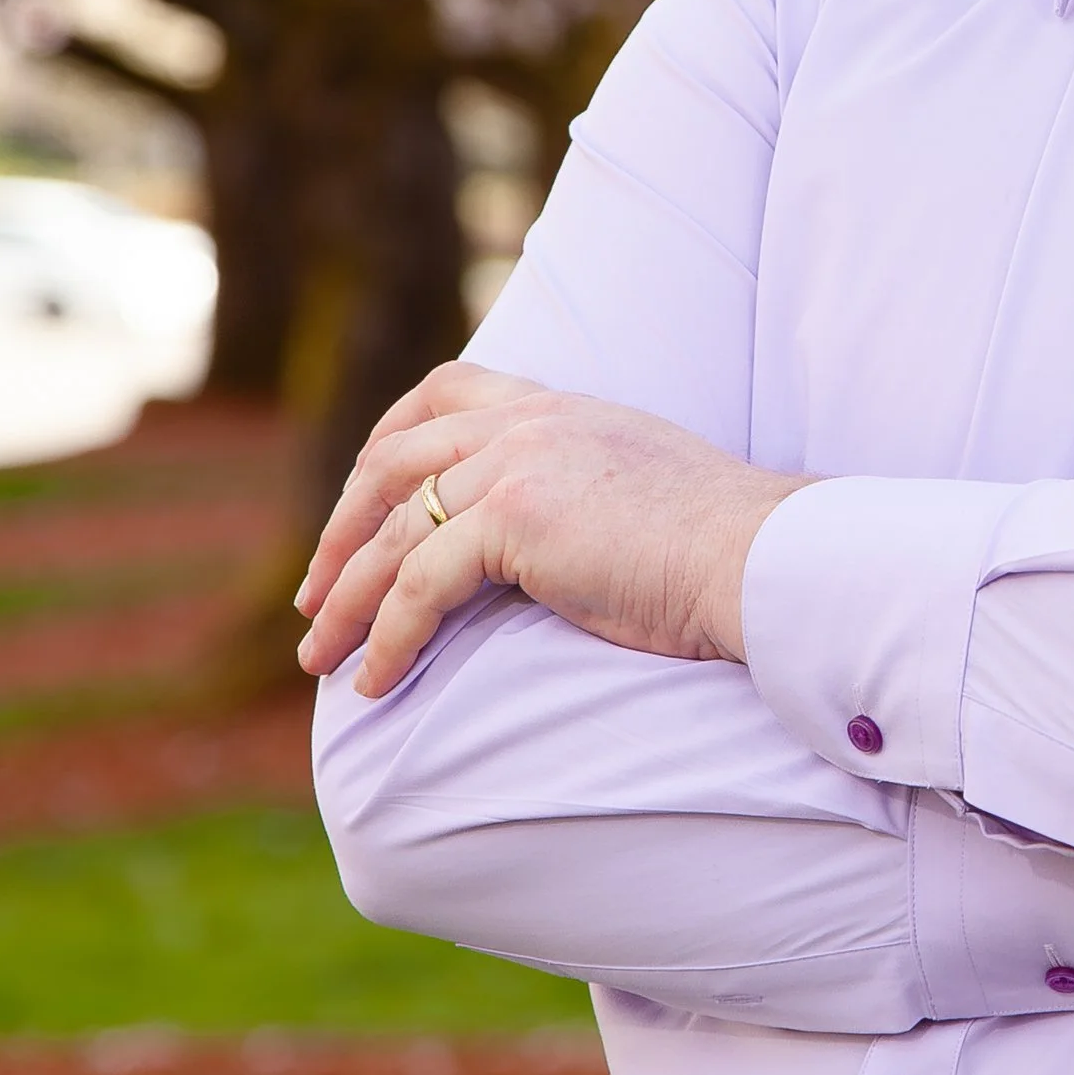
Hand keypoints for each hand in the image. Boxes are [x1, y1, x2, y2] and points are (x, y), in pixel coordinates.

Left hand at [294, 362, 803, 699]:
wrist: (760, 556)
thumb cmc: (720, 548)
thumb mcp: (636, 490)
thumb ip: (581, 490)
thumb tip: (552, 542)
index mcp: (558, 408)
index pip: (443, 392)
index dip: (383, 443)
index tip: (357, 503)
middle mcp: (529, 422)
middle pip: (393, 462)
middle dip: (340, 534)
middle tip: (313, 599)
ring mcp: (518, 463)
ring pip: (394, 531)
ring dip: (346, 600)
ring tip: (320, 659)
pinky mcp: (515, 518)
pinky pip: (419, 585)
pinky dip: (387, 638)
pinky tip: (376, 682)